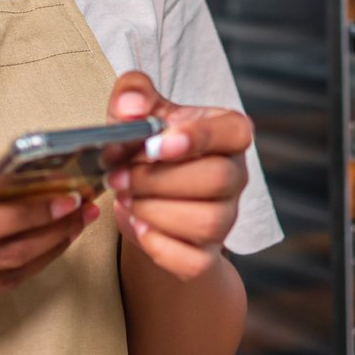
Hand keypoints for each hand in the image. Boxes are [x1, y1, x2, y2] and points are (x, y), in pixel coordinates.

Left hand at [104, 72, 252, 280]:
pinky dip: (159, 246)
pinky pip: (193, 260)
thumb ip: (133, 94)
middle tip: (119, 176)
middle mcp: (235, 175)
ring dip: (155, 211)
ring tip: (126, 198)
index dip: (198, 138)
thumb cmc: (146, 147)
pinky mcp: (208, 253)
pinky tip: (139, 226)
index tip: (154, 145)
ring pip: (207, 222)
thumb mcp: (136, 111)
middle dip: (158, 180)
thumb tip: (132, 107)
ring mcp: (226, 217)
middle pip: (217, 180)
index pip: (233, 132)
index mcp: (227, 133)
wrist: (143, 196)